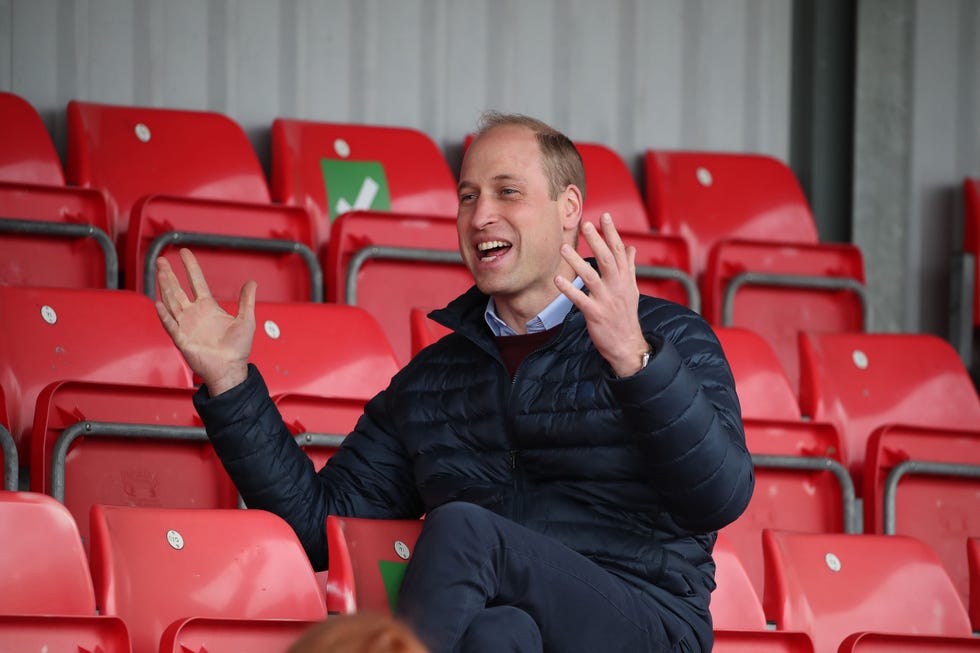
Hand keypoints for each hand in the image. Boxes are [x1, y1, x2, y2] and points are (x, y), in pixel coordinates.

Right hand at [154, 248, 256, 395]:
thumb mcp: (246, 320)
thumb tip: (252, 283)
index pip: (196, 282)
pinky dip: (164, 315)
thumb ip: (247, 301)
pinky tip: (159, 303)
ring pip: (171, 302)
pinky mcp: (182, 339)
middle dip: (170, 274)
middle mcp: (194, 314)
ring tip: (159, 272)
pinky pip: (170, 325)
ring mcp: (186, 325)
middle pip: (178, 290)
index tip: (185, 253)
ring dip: (165, 287)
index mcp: (208, 308)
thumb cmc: (237, 349)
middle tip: (162, 259)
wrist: (231, 369)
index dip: (190, 267)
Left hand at [555, 213, 648, 376]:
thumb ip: (629, 266)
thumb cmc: (626, 315)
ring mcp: (607, 301)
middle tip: (586, 224)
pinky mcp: (596, 315)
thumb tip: (630, 247)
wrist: (627, 345)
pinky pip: (580, 300)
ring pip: (592, 277)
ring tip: (564, 248)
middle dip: (597, 241)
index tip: (605, 216)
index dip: (612, 233)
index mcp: (626, 279)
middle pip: (607, 259)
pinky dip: (568, 290)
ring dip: (577, 262)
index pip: (620, 251)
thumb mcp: (632, 289)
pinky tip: (557, 279)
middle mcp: (618, 287)